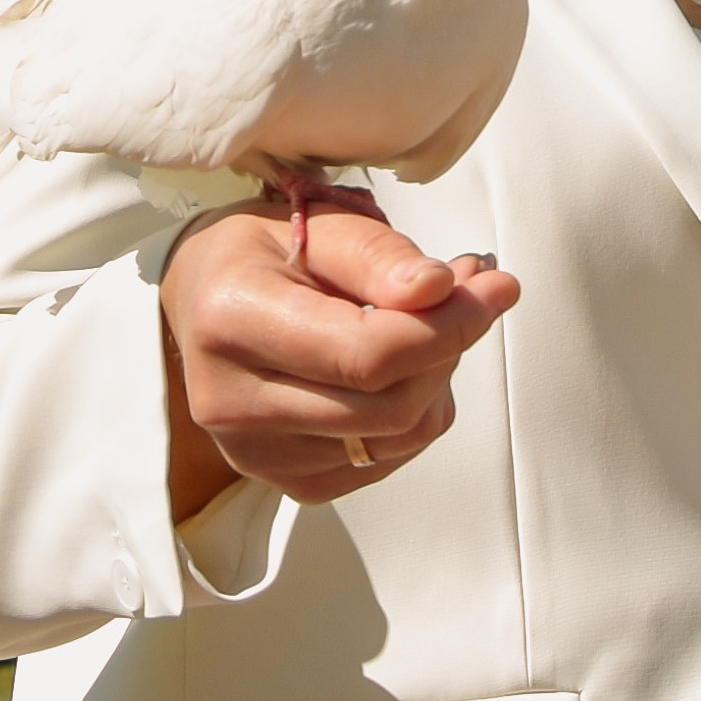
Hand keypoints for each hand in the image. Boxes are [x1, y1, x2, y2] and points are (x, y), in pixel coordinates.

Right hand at [158, 195, 519, 516]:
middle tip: (477, 289)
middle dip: (452, 345)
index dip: (448, 325)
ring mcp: (253, 453)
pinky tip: (408, 361)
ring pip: (394, 439)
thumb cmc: (261, 249)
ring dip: (439, 376)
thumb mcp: (317, 221)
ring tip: (441, 315)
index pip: (366, 354)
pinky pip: (380, 461)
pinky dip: (414, 411)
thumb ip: (378, 257)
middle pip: (387, 406)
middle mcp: (232, 402)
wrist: (202, 298)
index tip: (498, 287)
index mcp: (233, 321)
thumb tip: (440, 289)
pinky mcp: (281, 479)